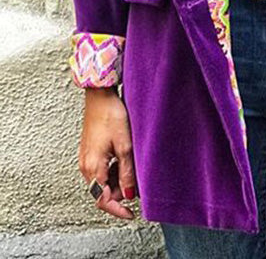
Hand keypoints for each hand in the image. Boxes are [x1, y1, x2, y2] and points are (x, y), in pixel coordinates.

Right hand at [78, 87, 136, 219]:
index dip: (118, 210)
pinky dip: (112, 170)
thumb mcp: (125, 146)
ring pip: (101, 181)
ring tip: (131, 166)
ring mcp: (85, 158)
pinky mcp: (88, 151)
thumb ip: (127, 173)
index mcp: (93, 168)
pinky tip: (122, 159)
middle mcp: (85, 166)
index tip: (131, 213)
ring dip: (116, 180)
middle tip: (136, 181)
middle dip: (120, 192)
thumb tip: (130, 195)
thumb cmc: (111, 117)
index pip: (103, 200)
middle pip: (102, 192)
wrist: (100, 96)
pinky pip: (99, 170)